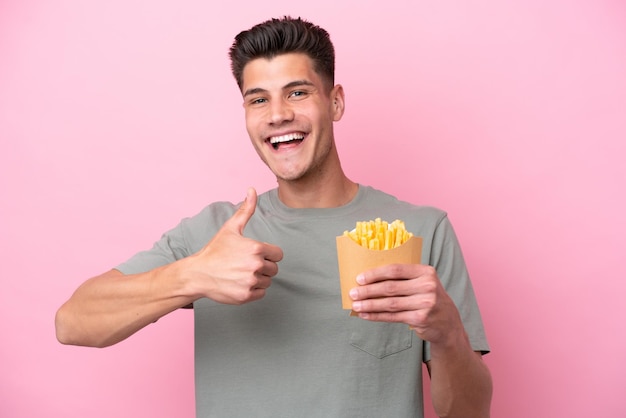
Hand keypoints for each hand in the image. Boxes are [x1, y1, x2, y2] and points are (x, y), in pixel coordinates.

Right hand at [183, 188, 282, 304]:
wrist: (198, 273)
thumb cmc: (215, 250)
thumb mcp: (231, 228)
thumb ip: (246, 210)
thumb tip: (252, 189)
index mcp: (256, 248)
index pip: (278, 254)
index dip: (268, 254)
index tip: (255, 254)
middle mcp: (256, 265)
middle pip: (274, 269)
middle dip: (263, 266)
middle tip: (245, 264)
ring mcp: (251, 282)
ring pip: (267, 281)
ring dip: (258, 278)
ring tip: (241, 273)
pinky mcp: (246, 296)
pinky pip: (261, 293)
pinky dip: (253, 290)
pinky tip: (239, 283)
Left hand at [349, 264, 463, 344]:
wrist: (448, 323)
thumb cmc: (428, 298)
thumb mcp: (422, 282)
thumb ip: (403, 278)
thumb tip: (369, 279)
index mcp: (426, 272)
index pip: (396, 270)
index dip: (375, 274)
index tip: (360, 278)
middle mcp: (427, 286)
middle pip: (391, 287)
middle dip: (368, 290)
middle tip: (353, 293)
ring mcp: (425, 303)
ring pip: (390, 303)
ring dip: (370, 305)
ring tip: (356, 305)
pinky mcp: (420, 319)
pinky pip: (393, 317)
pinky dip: (377, 316)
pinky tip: (366, 315)